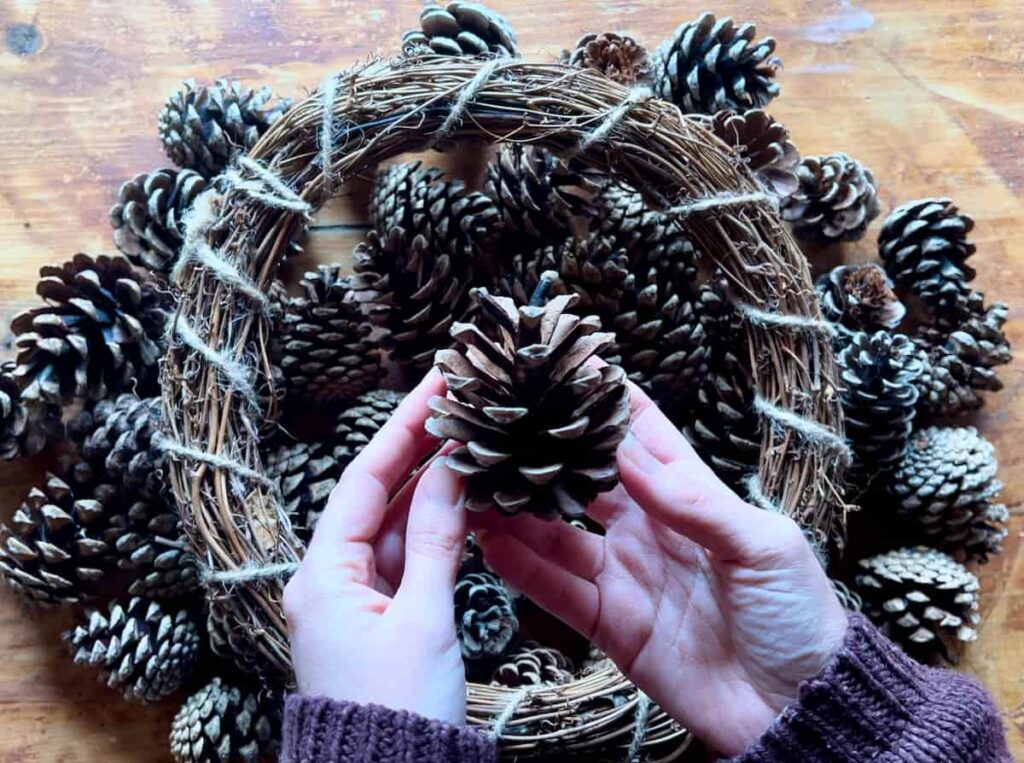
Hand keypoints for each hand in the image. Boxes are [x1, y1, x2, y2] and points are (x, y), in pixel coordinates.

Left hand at [283, 371, 468, 725]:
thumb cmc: (397, 711)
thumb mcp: (424, 622)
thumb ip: (438, 542)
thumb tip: (452, 474)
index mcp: (324, 576)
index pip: (364, 482)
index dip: (401, 429)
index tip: (434, 386)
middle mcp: (332, 580)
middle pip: (378, 498)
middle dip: (418, 450)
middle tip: (458, 402)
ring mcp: (358, 599)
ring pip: (398, 527)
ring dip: (433, 488)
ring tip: (470, 439)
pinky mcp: (383, 618)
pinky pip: (409, 559)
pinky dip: (438, 531)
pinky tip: (467, 500)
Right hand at [471, 382, 847, 755]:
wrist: (795, 709)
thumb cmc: (797, 614)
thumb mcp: (761, 546)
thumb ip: (695, 502)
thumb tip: (628, 452)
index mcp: (690, 498)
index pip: (642, 435)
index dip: (606, 400)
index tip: (565, 364)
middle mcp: (648, 529)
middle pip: (584, 481)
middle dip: (543, 452)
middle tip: (496, 424)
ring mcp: (625, 575)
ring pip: (556, 534)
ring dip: (517, 510)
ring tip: (474, 482)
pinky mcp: (611, 624)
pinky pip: (557, 590)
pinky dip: (522, 567)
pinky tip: (489, 541)